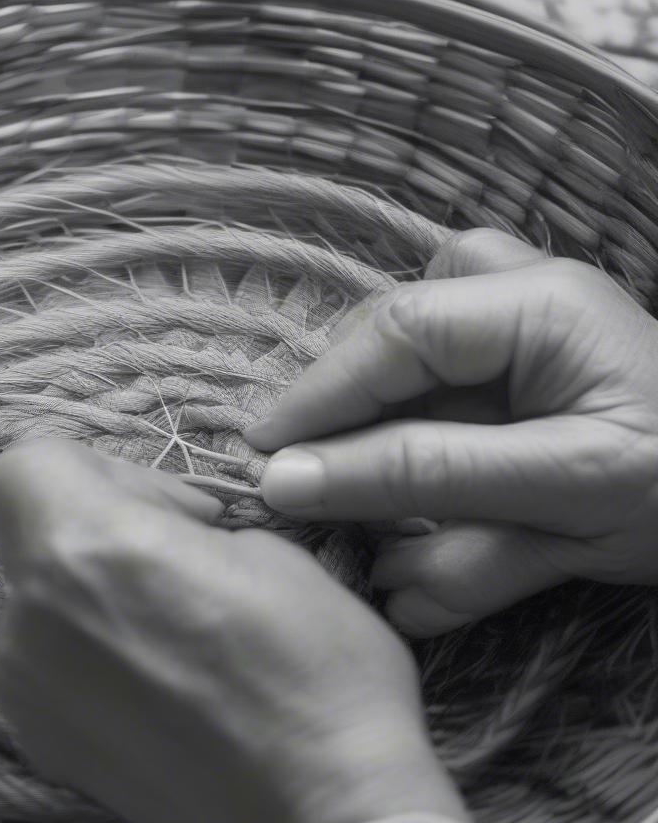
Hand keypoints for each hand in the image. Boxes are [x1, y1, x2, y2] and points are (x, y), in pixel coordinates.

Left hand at [0, 440, 464, 822]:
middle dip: (95, 524)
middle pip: (29, 529)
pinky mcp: (37, 742)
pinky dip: (81, 650)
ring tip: (168, 628)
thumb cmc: (316, 668)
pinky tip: (152, 681)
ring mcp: (25, 688)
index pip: (26, 464)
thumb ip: (179, 520)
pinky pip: (41, 660)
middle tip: (176, 560)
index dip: (97, 469)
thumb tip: (158, 528)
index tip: (167, 508)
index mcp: (87, 548)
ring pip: (34, 597)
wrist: (326, 811)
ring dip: (88, 590)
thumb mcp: (266, 548)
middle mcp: (31, 616)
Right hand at [246, 229, 657, 637]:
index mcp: (540, 306)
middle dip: (346, 419)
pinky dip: (415, 461)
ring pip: (404, 366)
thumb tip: (289, 480)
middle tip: (304, 487)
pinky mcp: (507, 377)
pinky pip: (430, 394)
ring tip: (363, 506)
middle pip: (388, 341)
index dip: (318, 394)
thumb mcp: (560, 492)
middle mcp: (517, 298)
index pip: (396, 332)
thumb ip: (424, 479)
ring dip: (381, 438)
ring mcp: (511, 332)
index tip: (262, 459)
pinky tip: (422, 524)